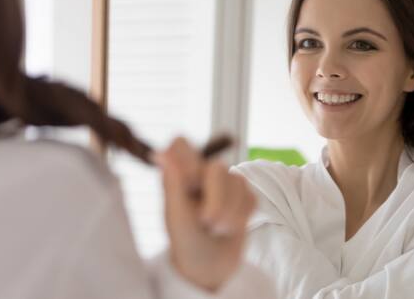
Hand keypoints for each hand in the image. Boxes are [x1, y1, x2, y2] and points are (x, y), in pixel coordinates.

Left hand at [155, 137, 256, 292]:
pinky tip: (229, 228)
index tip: (191, 183)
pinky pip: (251, 196)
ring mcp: (223, 184)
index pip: (180, 144)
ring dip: (230, 212)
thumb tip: (162, 153)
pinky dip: (242, 217)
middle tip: (207, 223)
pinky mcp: (242, 196)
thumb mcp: (176, 218)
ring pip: (238, 182)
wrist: (209, 269)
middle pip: (217, 167)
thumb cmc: (185, 243)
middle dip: (217, 200)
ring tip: (216, 230)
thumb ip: (173, 184)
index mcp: (177, 176)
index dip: (189, 159)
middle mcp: (200, 175)